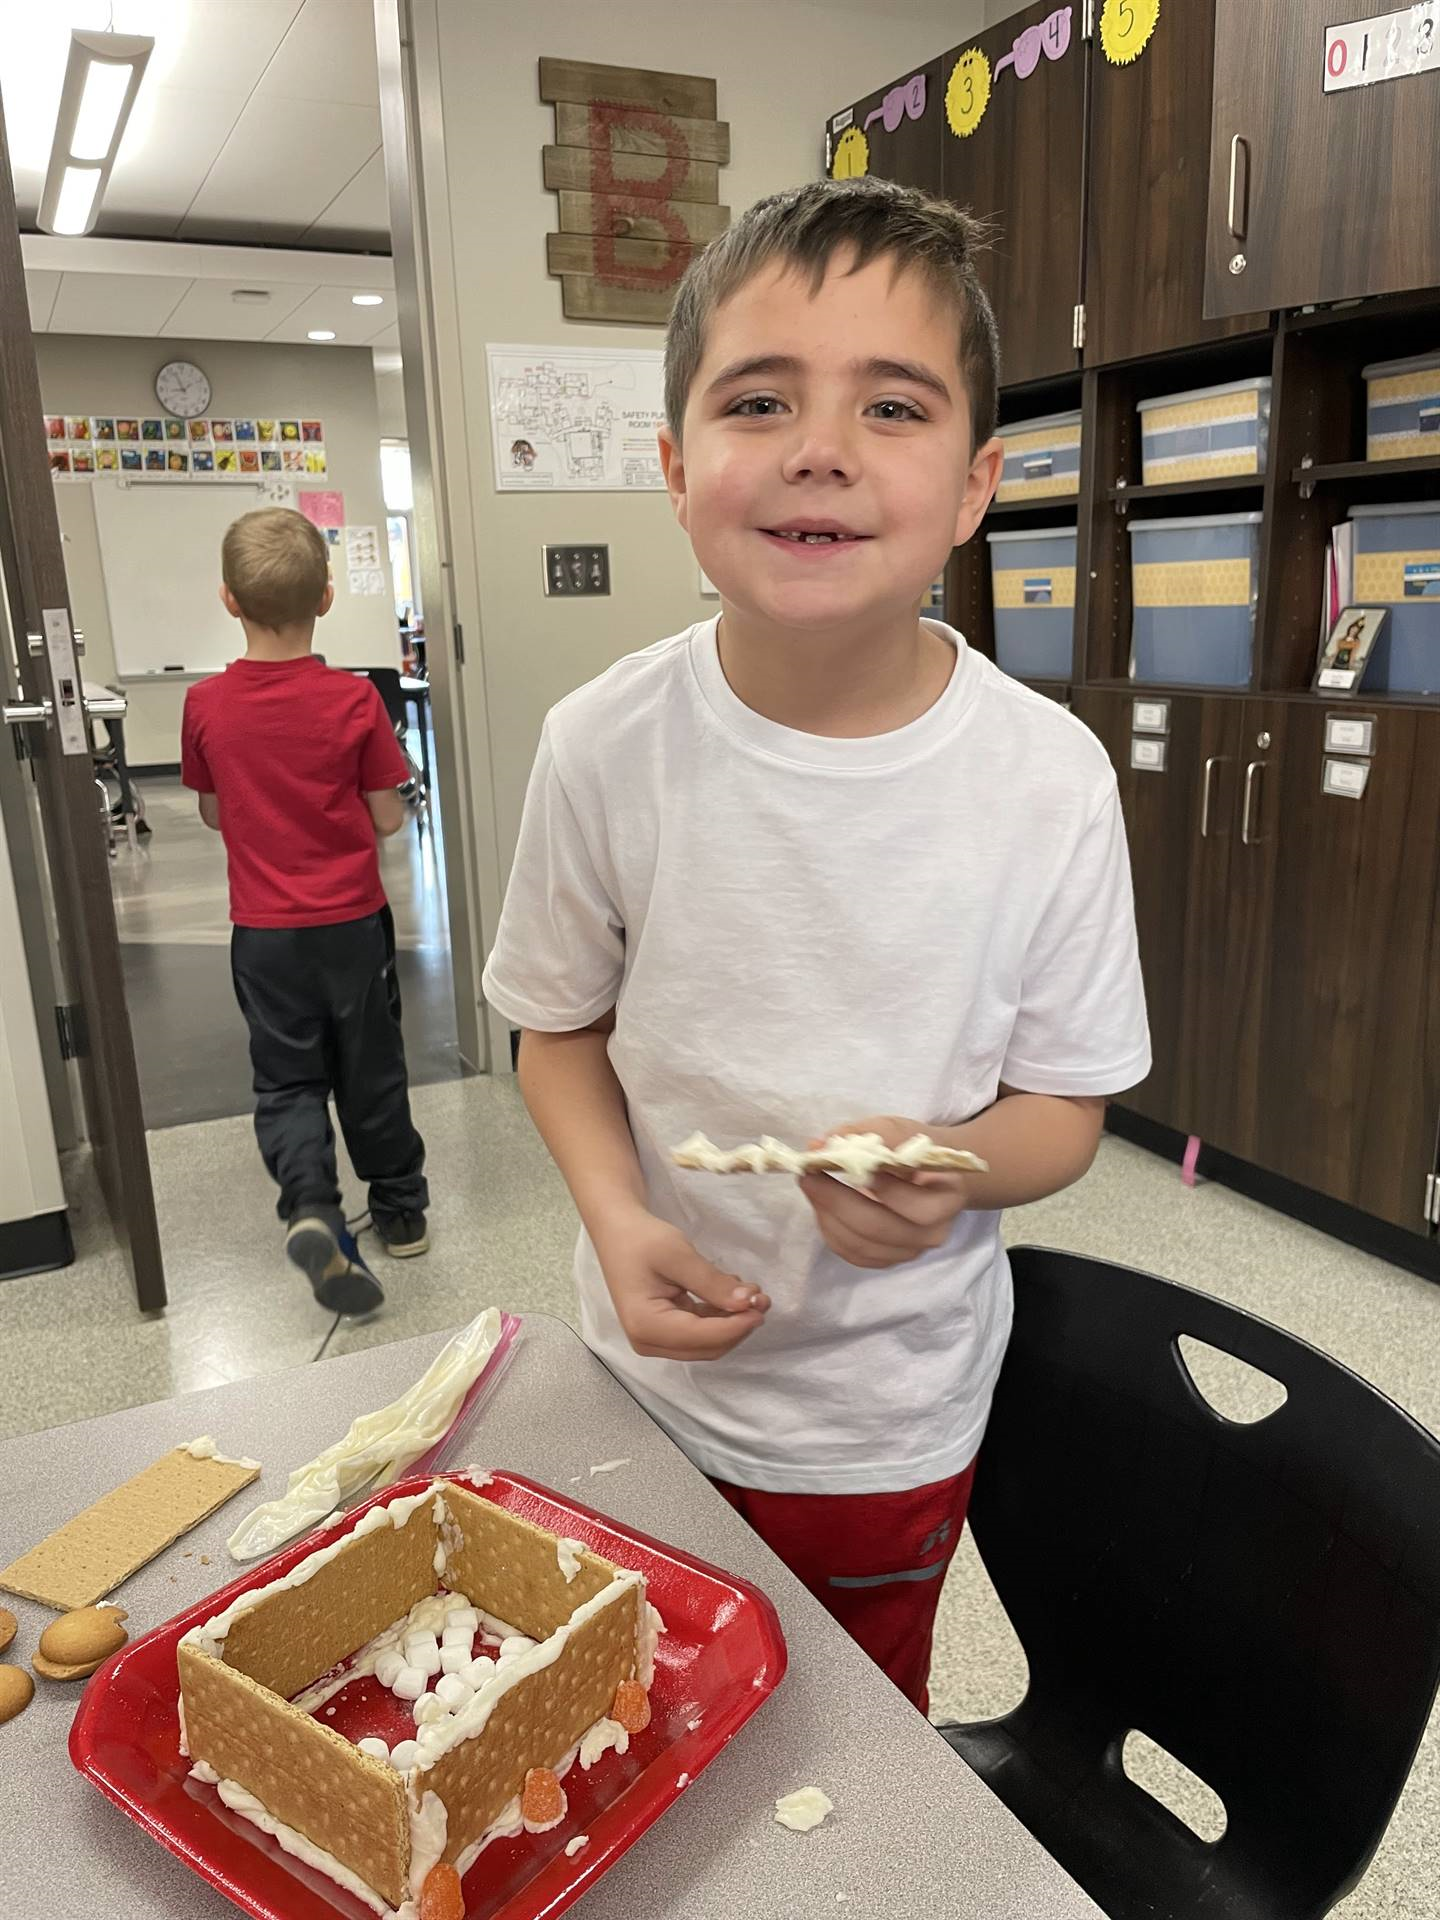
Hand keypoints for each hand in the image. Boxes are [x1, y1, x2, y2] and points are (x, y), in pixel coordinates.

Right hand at [591, 1207, 769, 1360]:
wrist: (618, 1231)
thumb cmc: (643, 1240)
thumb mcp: (679, 1256)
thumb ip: (713, 1284)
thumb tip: (748, 1304)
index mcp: (646, 1326)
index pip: (702, 1337)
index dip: (736, 1326)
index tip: (761, 1306)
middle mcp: (648, 1341)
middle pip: (707, 1347)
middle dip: (738, 1326)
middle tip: (762, 1298)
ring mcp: (655, 1339)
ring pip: (707, 1343)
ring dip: (732, 1322)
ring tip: (752, 1294)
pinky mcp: (664, 1330)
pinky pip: (700, 1332)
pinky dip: (720, 1318)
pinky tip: (732, 1295)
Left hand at [799, 1115, 970, 1270]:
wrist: (933, 1178)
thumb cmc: (917, 1151)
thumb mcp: (898, 1132)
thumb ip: (863, 1135)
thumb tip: (818, 1144)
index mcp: (947, 1201)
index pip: (916, 1207)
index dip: (882, 1189)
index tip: (849, 1164)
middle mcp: (931, 1235)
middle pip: (879, 1229)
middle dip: (837, 1201)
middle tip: (809, 1176)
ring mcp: (909, 1252)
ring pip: (860, 1246)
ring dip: (827, 1216)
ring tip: (811, 1186)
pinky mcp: (887, 1259)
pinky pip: (853, 1254)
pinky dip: (831, 1230)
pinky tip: (821, 1206)